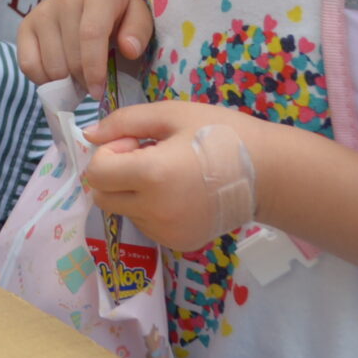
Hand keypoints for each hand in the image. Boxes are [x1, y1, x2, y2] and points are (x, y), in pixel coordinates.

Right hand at [17, 0, 153, 99]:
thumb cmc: (121, 10)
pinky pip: (28, 65)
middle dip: (84, 81)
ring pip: (50, 65)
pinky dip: (44, 80)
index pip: (90, 34)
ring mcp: (42, 11)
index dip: (94, 68)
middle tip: (95, 85)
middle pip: (70, 57)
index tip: (99, 92)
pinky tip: (60, 75)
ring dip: (66, 82)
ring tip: (80, 76)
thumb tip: (129, 49)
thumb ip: (140, 31)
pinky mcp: (25, 25)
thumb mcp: (141, 15)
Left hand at [83, 99, 265, 253]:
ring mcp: (167, 232)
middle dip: (113, 174)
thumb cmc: (221, 134)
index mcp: (152, 176)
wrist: (269, 172)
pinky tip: (179, 192)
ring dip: (132, 191)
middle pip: (102, 196)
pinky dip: (150, 207)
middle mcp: (155, 211)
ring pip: (123, 211)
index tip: (135, 143)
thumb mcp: (172, 114)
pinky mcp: (179, 244)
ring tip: (169, 174)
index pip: (97, 173)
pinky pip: (146, 224)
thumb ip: (124, 122)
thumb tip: (89, 136)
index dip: (109, 153)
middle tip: (147, 156)